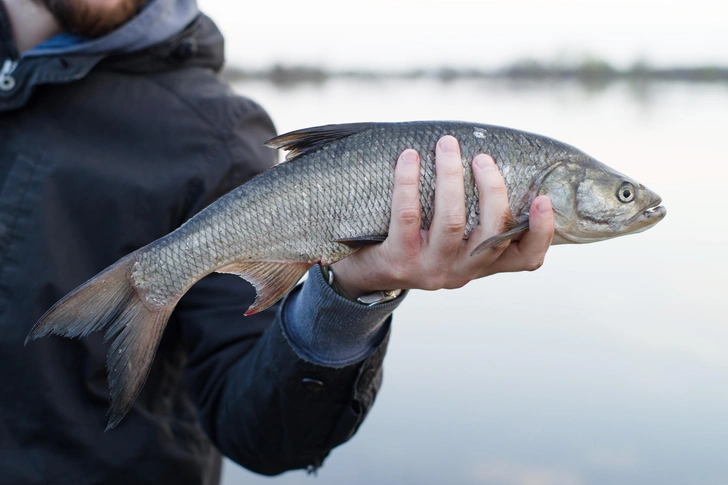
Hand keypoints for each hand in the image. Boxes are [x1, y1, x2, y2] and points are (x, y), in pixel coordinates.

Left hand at [331, 136, 554, 298]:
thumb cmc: (413, 242)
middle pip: (492, 234)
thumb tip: (493, 160)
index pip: (525, 259)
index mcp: (480, 265)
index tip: (544, 198)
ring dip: (451, 178)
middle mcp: (460, 272)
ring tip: (447, 145)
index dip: (541, 232)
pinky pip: (407, 215)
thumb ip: (474, 216)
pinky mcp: (398, 262)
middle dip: (492, 190)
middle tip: (483, 157)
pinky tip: (409, 157)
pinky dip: (408, 182)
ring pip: (452, 222)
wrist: (363, 273)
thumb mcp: (449, 239)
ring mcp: (429, 270)